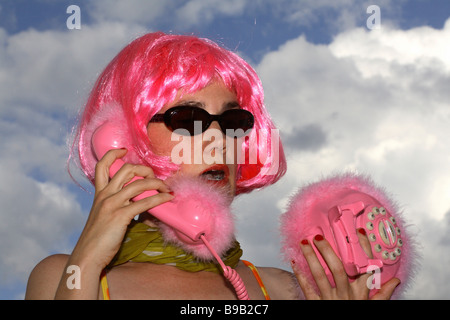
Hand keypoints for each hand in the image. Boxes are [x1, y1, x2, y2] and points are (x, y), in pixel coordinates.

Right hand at [71, 148, 173, 270]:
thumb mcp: (105, 217)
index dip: (114, 154)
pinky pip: (145, 202)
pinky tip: (167, 198)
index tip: (125, 150)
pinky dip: (159, 198)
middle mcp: (105, 195)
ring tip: (166, 188)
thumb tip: (143, 208)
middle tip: (154, 177)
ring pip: (139, 183)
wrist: (87, 255)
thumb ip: (121, 207)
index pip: (102, 166)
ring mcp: (112, 204)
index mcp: (99, 194)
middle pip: (126, 169)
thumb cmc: (97, 239)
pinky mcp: (121, 215)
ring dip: (157, 183)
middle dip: (144, 169)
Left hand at [292, 230, 400, 299]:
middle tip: (318, 236)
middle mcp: (346, 295)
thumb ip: (383, 294)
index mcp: (361, 293)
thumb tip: (396, 281)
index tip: (359, 231)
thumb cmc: (357, 312)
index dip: (364, 249)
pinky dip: (300, 275)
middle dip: (328, 251)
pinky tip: (294, 262)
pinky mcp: (317, 305)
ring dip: (311, 257)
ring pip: (320, 275)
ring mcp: (330, 299)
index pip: (365, 267)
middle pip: (339, 269)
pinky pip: (307, 289)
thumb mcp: (373, 306)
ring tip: (303, 243)